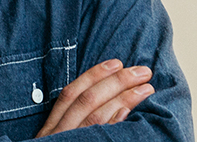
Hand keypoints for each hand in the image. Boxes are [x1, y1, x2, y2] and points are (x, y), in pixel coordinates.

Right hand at [35, 59, 153, 137]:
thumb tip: (98, 106)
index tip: (115, 62)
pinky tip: (128, 112)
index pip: (72, 93)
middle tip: (140, 70)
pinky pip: (99, 136)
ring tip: (145, 87)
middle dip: (115, 82)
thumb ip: (66, 124)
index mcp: (52, 127)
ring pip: (95, 115)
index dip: (93, 75)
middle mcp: (59, 133)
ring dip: (122, 98)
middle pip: (87, 100)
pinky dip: (113, 123)